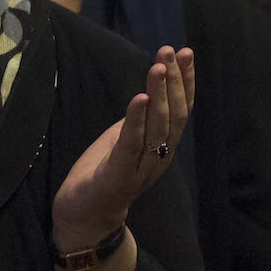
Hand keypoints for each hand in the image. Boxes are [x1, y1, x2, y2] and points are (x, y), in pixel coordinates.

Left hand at [52, 47, 193, 247]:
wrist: (85, 219)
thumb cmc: (103, 174)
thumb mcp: (123, 139)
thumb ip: (139, 120)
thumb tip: (148, 91)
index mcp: (162, 147)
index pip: (181, 109)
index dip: (185, 81)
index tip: (184, 53)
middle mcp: (159, 157)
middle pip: (175, 115)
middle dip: (175, 81)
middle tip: (171, 52)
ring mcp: (141, 168)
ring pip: (158, 127)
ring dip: (160, 94)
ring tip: (158, 67)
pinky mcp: (119, 175)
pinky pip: (131, 144)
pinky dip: (136, 119)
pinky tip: (140, 98)